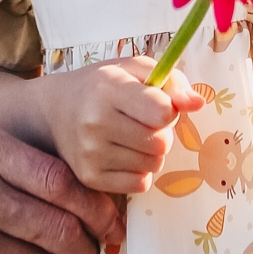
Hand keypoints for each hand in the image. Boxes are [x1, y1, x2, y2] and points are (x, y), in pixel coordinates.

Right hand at [40, 57, 205, 195]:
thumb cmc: (101, 85)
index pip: (162, 112)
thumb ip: (171, 81)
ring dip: (151, 152)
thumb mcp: (134, 69)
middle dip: (161, 132)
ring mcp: (91, 154)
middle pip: (162, 143)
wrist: (54, 111)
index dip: (168, 109)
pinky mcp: (91, 178)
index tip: (157, 103)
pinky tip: (123, 153)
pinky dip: (139, 171)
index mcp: (108, 88)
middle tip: (143, 121)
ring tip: (132, 136)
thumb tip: (198, 103)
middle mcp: (96, 122)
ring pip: (153, 165)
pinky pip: (140, 184)